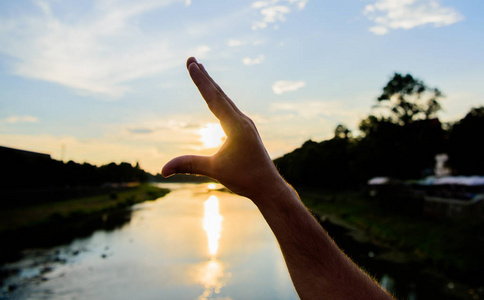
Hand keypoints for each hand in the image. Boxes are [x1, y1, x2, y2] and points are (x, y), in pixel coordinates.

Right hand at [162, 57, 286, 201]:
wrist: (269, 187)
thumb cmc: (245, 178)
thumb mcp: (215, 170)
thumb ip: (189, 165)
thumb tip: (162, 170)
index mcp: (236, 125)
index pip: (214, 99)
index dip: (201, 81)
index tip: (192, 64)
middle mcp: (242, 120)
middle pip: (220, 94)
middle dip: (204, 77)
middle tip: (192, 59)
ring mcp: (245, 124)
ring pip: (225, 100)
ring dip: (212, 86)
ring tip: (202, 71)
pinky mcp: (245, 130)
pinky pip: (229, 109)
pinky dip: (219, 99)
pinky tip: (216, 99)